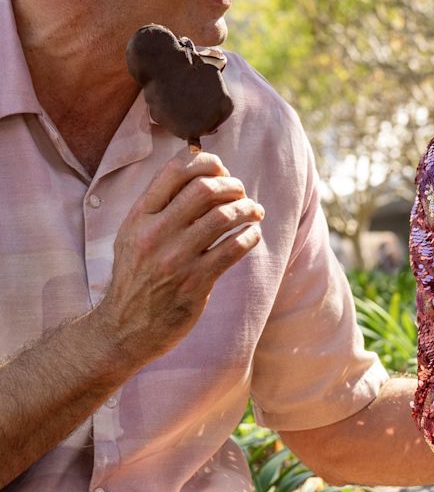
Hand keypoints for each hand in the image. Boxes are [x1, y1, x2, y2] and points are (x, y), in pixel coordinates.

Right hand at [94, 148, 262, 362]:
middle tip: (241, 192)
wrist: (122, 329)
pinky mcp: (195, 283)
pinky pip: (233, 249)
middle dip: (231, 184)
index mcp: (139, 217)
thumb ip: (158, 206)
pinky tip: (251, 235)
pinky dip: (249, 236)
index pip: (175, 172)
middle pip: (204, 189)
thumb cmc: (135, 277)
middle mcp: (155, 234)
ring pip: (223, 217)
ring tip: (254, 211)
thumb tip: (198, 172)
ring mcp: (175, 259)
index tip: (221, 168)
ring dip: (247, 209)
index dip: (205, 162)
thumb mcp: (132, 235)